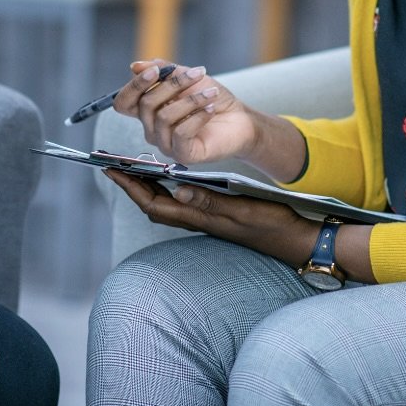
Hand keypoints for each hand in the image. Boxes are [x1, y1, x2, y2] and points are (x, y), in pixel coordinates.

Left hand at [105, 169, 318, 265]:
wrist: (295, 241)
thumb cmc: (271, 225)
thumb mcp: (241, 208)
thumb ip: (209, 201)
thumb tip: (176, 190)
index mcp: (200, 218)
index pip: (154, 203)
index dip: (130, 186)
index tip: (110, 169)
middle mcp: (198, 219)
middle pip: (155, 203)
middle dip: (133, 184)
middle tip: (114, 163)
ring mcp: (207, 219)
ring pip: (168, 202)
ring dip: (149, 185)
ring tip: (136, 165)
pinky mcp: (217, 215)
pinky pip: (183, 201)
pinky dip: (170, 186)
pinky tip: (173, 175)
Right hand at [113, 59, 257, 165]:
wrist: (240, 120)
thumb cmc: (212, 98)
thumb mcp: (188, 78)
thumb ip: (163, 71)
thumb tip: (135, 67)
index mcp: (149, 111)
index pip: (124, 102)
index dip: (134, 86)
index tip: (155, 70)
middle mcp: (153, 130)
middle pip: (146, 105)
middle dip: (172, 85)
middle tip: (198, 73)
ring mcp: (166, 145)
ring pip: (164, 117)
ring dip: (190, 100)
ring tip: (211, 92)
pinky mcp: (183, 155)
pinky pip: (180, 133)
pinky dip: (197, 116)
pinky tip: (211, 108)